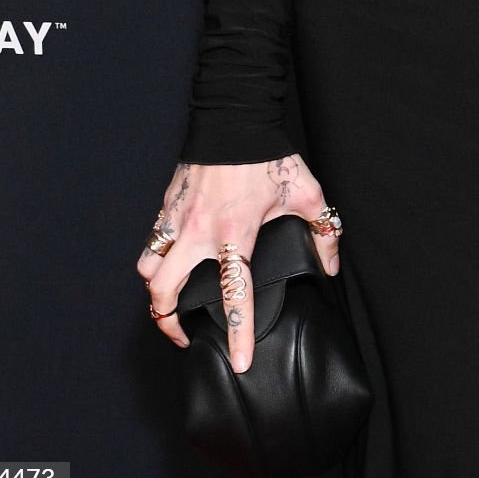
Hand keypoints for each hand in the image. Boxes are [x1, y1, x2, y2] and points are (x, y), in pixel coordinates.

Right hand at [136, 153, 340, 372]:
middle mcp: (199, 233)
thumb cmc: (268, 155)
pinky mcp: (166, 206)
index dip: (237, 334)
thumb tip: (331, 266)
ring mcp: (177, 219)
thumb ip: (323, 231)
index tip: (239, 363)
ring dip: (155, 292)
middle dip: (170, 324)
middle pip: (165, 293)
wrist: (234, 115)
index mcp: (235, 234)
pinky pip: (149, 243)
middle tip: (186, 335)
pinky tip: (168, 264)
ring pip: (147, 270)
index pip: (235, 295)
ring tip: (169, 303)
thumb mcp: (306, 192)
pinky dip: (153, 260)